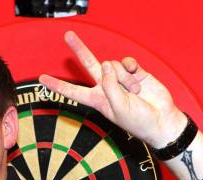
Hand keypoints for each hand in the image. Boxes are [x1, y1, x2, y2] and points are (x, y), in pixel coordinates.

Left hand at [39, 31, 187, 147]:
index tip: (42, 79)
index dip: (56, 85)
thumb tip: (106, 64)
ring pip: (113, 66)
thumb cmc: (138, 120)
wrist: (161, 119)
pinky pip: (126, 62)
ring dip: (125, 79)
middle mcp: (105, 87)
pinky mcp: (133, 72)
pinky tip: (136, 76)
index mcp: (96, 100)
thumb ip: (109, 86)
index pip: (72, 91)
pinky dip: (131, 69)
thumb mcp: (118, 108)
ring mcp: (118, 79)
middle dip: (79, 49)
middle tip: (68, 35)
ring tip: (134, 93)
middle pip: (88, 64)